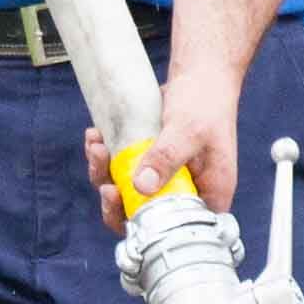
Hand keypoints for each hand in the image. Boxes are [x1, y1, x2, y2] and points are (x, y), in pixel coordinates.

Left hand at [90, 59, 243, 215]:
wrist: (202, 77)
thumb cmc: (206, 103)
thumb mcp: (188, 130)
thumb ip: (168, 158)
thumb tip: (142, 186)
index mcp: (207, 195)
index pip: (173, 227)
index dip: (141, 223)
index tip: (118, 198)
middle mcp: (185, 192)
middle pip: (143, 214)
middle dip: (115, 198)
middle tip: (104, 181)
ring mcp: (165, 178)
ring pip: (127, 191)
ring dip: (105, 171)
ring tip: (95, 146)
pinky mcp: (149, 162)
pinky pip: (121, 169)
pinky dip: (105, 156)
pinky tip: (96, 136)